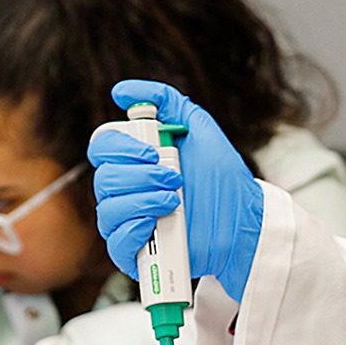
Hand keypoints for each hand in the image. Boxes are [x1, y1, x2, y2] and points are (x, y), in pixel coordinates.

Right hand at [88, 80, 265, 301]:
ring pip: (108, 209)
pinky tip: (159, 225)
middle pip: (104, 178)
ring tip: (174, 201)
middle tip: (174, 178)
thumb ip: (166, 101)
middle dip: (141, 175)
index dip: (121, 147)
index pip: (101, 147)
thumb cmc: (222, 179)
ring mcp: (129, 223)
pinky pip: (116, 242)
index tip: (152, 151)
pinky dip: (136, 231)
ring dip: (143, 201)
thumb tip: (124, 91)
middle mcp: (126, 191)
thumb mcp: (198, 129)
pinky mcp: (135, 253)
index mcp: (134, 162)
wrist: (243, 221)